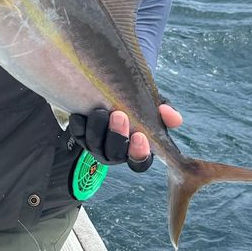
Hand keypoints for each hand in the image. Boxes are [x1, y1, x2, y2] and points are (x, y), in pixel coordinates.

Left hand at [68, 104, 182, 171]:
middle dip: (116, 136)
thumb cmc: (137, 101)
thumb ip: (166, 112)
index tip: (140, 136)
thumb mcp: (153, 104)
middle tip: (118, 115)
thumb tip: (174, 118)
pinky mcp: (80, 136)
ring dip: (98, 129)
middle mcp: (116, 152)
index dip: (139, 152)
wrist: (111, 88)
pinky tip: (81, 114)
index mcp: (137, 149)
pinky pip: (77, 135)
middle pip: (115, 154)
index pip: (140, 162)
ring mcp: (97, 145)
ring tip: (101, 110)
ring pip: (94, 145)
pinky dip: (79, 125)